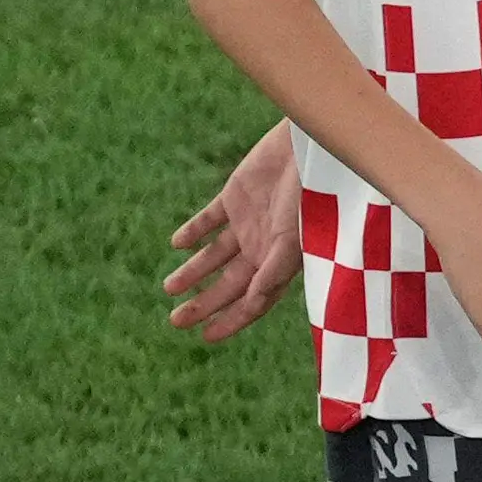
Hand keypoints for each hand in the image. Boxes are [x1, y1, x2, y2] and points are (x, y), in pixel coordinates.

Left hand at [166, 123, 303, 341]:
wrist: (310, 145)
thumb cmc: (312, 193)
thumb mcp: (293, 237)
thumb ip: (274, 269)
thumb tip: (253, 301)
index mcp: (280, 262)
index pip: (254, 301)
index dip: (232, 320)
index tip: (206, 336)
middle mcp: (263, 247)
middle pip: (229, 284)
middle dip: (204, 303)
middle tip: (176, 320)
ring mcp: (248, 221)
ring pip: (214, 255)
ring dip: (193, 272)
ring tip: (169, 288)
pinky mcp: (235, 195)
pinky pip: (209, 218)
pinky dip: (194, 231)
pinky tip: (177, 244)